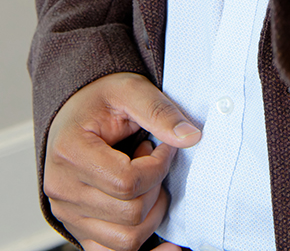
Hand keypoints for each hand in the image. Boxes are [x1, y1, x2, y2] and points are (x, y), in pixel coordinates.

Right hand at [44, 71, 200, 250]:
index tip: (163, 147)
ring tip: (143, 180)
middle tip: (152, 160)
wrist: (76, 111)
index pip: (127, 182)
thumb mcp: (131, 90)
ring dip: (151, 212)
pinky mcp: (79, 229)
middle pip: (130, 214)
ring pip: (126, 240)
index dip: (158, 166)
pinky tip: (164, 236)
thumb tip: (190, 137)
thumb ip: (159, 111)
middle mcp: (63, 189)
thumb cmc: (100, 101)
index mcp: (70, 152)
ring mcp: (68, 214)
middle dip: (156, 187)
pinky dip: (143, 247)